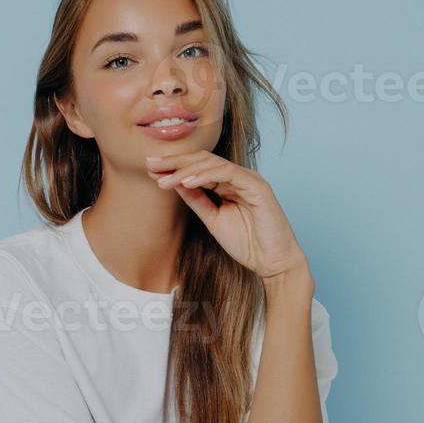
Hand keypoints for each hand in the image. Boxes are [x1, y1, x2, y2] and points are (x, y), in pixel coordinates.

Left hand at [146, 152, 307, 280]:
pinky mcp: (258, 187)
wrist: (273, 263)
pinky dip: (206, 175)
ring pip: (213, 163)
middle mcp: (239, 177)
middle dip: (174, 162)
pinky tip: (187, 180)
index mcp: (229, 184)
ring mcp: (249, 180)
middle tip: (150, 165)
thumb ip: (197, 200)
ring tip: (163, 178)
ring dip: (185, 169)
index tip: (151, 171)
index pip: (198, 167)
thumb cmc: (248, 244)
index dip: (173, 167)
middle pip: (203, 159)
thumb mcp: (213, 220)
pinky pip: (228, 174)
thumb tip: (175, 184)